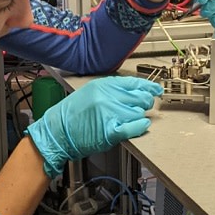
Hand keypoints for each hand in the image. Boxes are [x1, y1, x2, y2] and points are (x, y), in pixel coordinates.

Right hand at [25, 76, 162, 178]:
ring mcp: (109, 113)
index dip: (148, 86)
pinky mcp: (110, 131)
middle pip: (140, 98)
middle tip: (142, 108)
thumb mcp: (90, 92)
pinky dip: (140, 127)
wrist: (57, 132)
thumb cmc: (71, 114)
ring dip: (138, 117)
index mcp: (103, 85)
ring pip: (139, 113)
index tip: (156, 89)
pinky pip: (135, 127)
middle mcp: (107, 96)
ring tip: (128, 120)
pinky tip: (140, 126)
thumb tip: (135, 92)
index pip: (133, 82)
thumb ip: (111, 90)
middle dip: (144, 104)